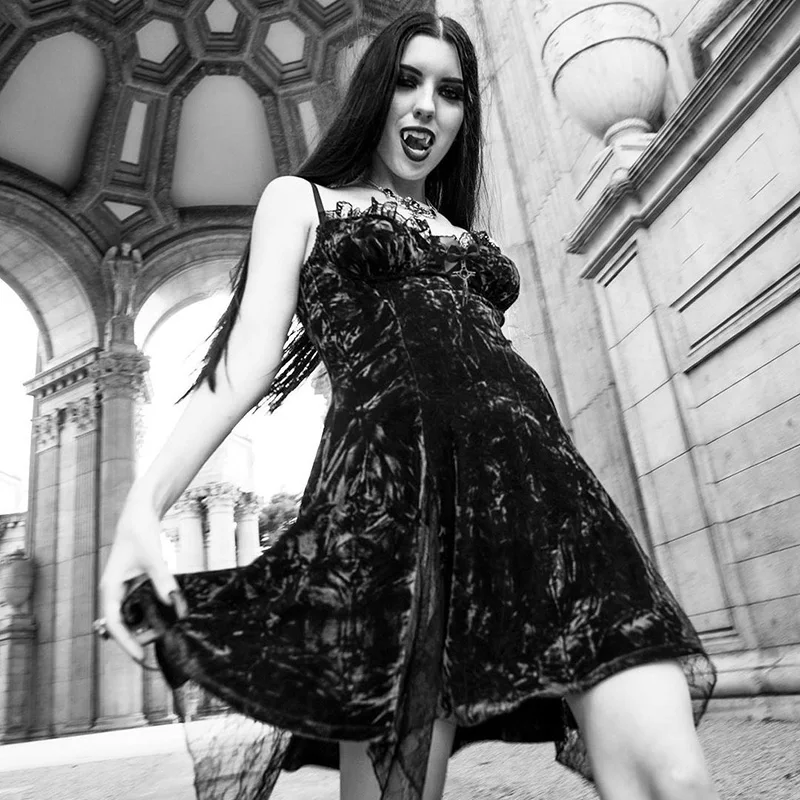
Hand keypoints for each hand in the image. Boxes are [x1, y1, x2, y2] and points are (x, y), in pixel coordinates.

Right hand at [98, 496, 185, 663]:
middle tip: (163, 637)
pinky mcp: (132, 584)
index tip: (140, 658)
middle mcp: (113, 591)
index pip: (114, 624)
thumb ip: (162, 581)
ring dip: (146, 625)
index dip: (126, 643)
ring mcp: (122, 588)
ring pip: (131, 617)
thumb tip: (174, 605)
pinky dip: (150, 612)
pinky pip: (138, 606)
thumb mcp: (153, 558)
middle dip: (140, 635)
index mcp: (110, 588)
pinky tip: (167, 612)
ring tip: (166, 628)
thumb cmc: (141, 532)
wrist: (140, 513)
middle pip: (122, 625)